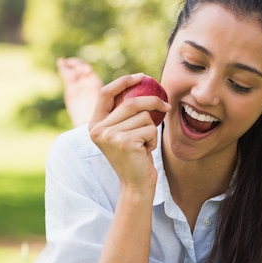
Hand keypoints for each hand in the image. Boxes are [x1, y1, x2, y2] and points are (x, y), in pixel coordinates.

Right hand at [89, 74, 169, 193]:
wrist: (136, 185)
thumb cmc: (134, 156)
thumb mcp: (124, 132)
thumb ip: (125, 113)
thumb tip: (143, 83)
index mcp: (94, 124)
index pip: (106, 93)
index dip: (124, 81)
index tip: (142, 77)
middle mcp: (98, 129)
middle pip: (131, 103)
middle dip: (153, 102)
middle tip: (167, 105)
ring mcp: (109, 135)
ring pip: (144, 117)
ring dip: (151, 130)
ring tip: (144, 144)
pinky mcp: (124, 142)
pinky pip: (150, 128)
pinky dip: (153, 139)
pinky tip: (145, 151)